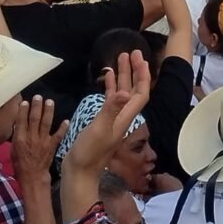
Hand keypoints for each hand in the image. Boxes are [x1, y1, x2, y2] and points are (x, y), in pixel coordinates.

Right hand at [10, 95, 67, 184]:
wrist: (32, 177)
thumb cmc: (20, 164)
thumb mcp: (13, 150)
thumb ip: (16, 136)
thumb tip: (18, 123)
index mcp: (20, 139)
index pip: (21, 121)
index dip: (23, 110)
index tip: (25, 101)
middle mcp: (31, 138)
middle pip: (34, 119)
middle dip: (36, 106)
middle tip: (38, 96)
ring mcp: (42, 142)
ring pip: (46, 124)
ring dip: (48, 112)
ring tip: (50, 101)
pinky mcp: (51, 146)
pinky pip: (58, 136)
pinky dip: (63, 128)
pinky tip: (66, 121)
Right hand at [64, 51, 151, 173]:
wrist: (79, 171)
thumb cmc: (89, 152)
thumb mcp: (100, 129)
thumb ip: (110, 110)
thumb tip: (123, 92)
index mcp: (125, 117)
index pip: (140, 93)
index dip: (143, 76)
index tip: (141, 58)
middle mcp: (122, 116)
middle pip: (133, 90)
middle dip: (134, 71)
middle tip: (132, 52)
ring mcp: (112, 118)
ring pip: (122, 92)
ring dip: (122, 76)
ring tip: (120, 58)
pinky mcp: (102, 120)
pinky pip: (110, 99)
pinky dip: (110, 86)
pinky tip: (106, 77)